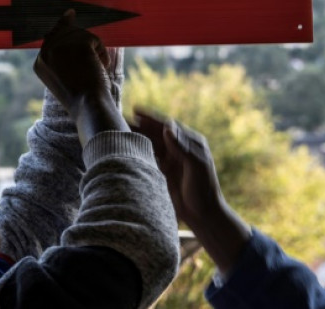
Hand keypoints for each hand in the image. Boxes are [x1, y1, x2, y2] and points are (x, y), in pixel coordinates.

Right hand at [34, 10, 128, 143]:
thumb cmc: (81, 95)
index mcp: (40, 62)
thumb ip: (62, 50)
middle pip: (66, 31)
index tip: (72, 21)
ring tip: (93, 71)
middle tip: (89, 66)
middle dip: (82, 43)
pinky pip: (94, 40)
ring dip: (93, 51)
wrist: (88, 105)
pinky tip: (99, 68)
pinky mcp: (78, 43)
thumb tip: (69, 13)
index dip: (67, 35)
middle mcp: (46, 51)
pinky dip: (102, 54)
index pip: (52, 37)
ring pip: (81, 34)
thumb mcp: (65, 73)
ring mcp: (61, 46)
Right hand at [132, 108, 250, 275]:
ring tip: (120, 131)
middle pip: (157, 132)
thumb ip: (182, 147)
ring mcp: (171, 160)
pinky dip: (138, 151)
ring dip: (137, 137)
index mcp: (191, 142)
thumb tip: (167, 128)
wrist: (203, 215)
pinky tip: (126, 149)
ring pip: (151, 143)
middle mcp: (180, 148)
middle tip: (122, 119)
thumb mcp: (196, 166)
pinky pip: (149, 157)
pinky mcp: (163, 171)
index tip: (136, 111)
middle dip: (141, 125)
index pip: (168, 126)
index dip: (152, 118)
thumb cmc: (204, 189)